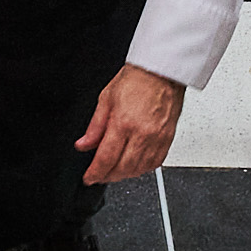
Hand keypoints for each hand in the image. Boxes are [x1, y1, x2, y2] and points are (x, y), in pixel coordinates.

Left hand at [76, 65, 183, 185]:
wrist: (161, 72)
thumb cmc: (136, 80)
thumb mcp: (105, 99)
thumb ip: (94, 126)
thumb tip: (83, 144)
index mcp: (124, 123)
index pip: (106, 158)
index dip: (95, 172)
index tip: (89, 178)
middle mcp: (142, 134)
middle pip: (123, 168)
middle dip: (108, 176)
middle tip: (99, 175)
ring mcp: (157, 139)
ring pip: (139, 170)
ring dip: (124, 175)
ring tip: (113, 172)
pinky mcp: (168, 140)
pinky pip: (155, 165)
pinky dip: (142, 170)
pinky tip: (133, 166)